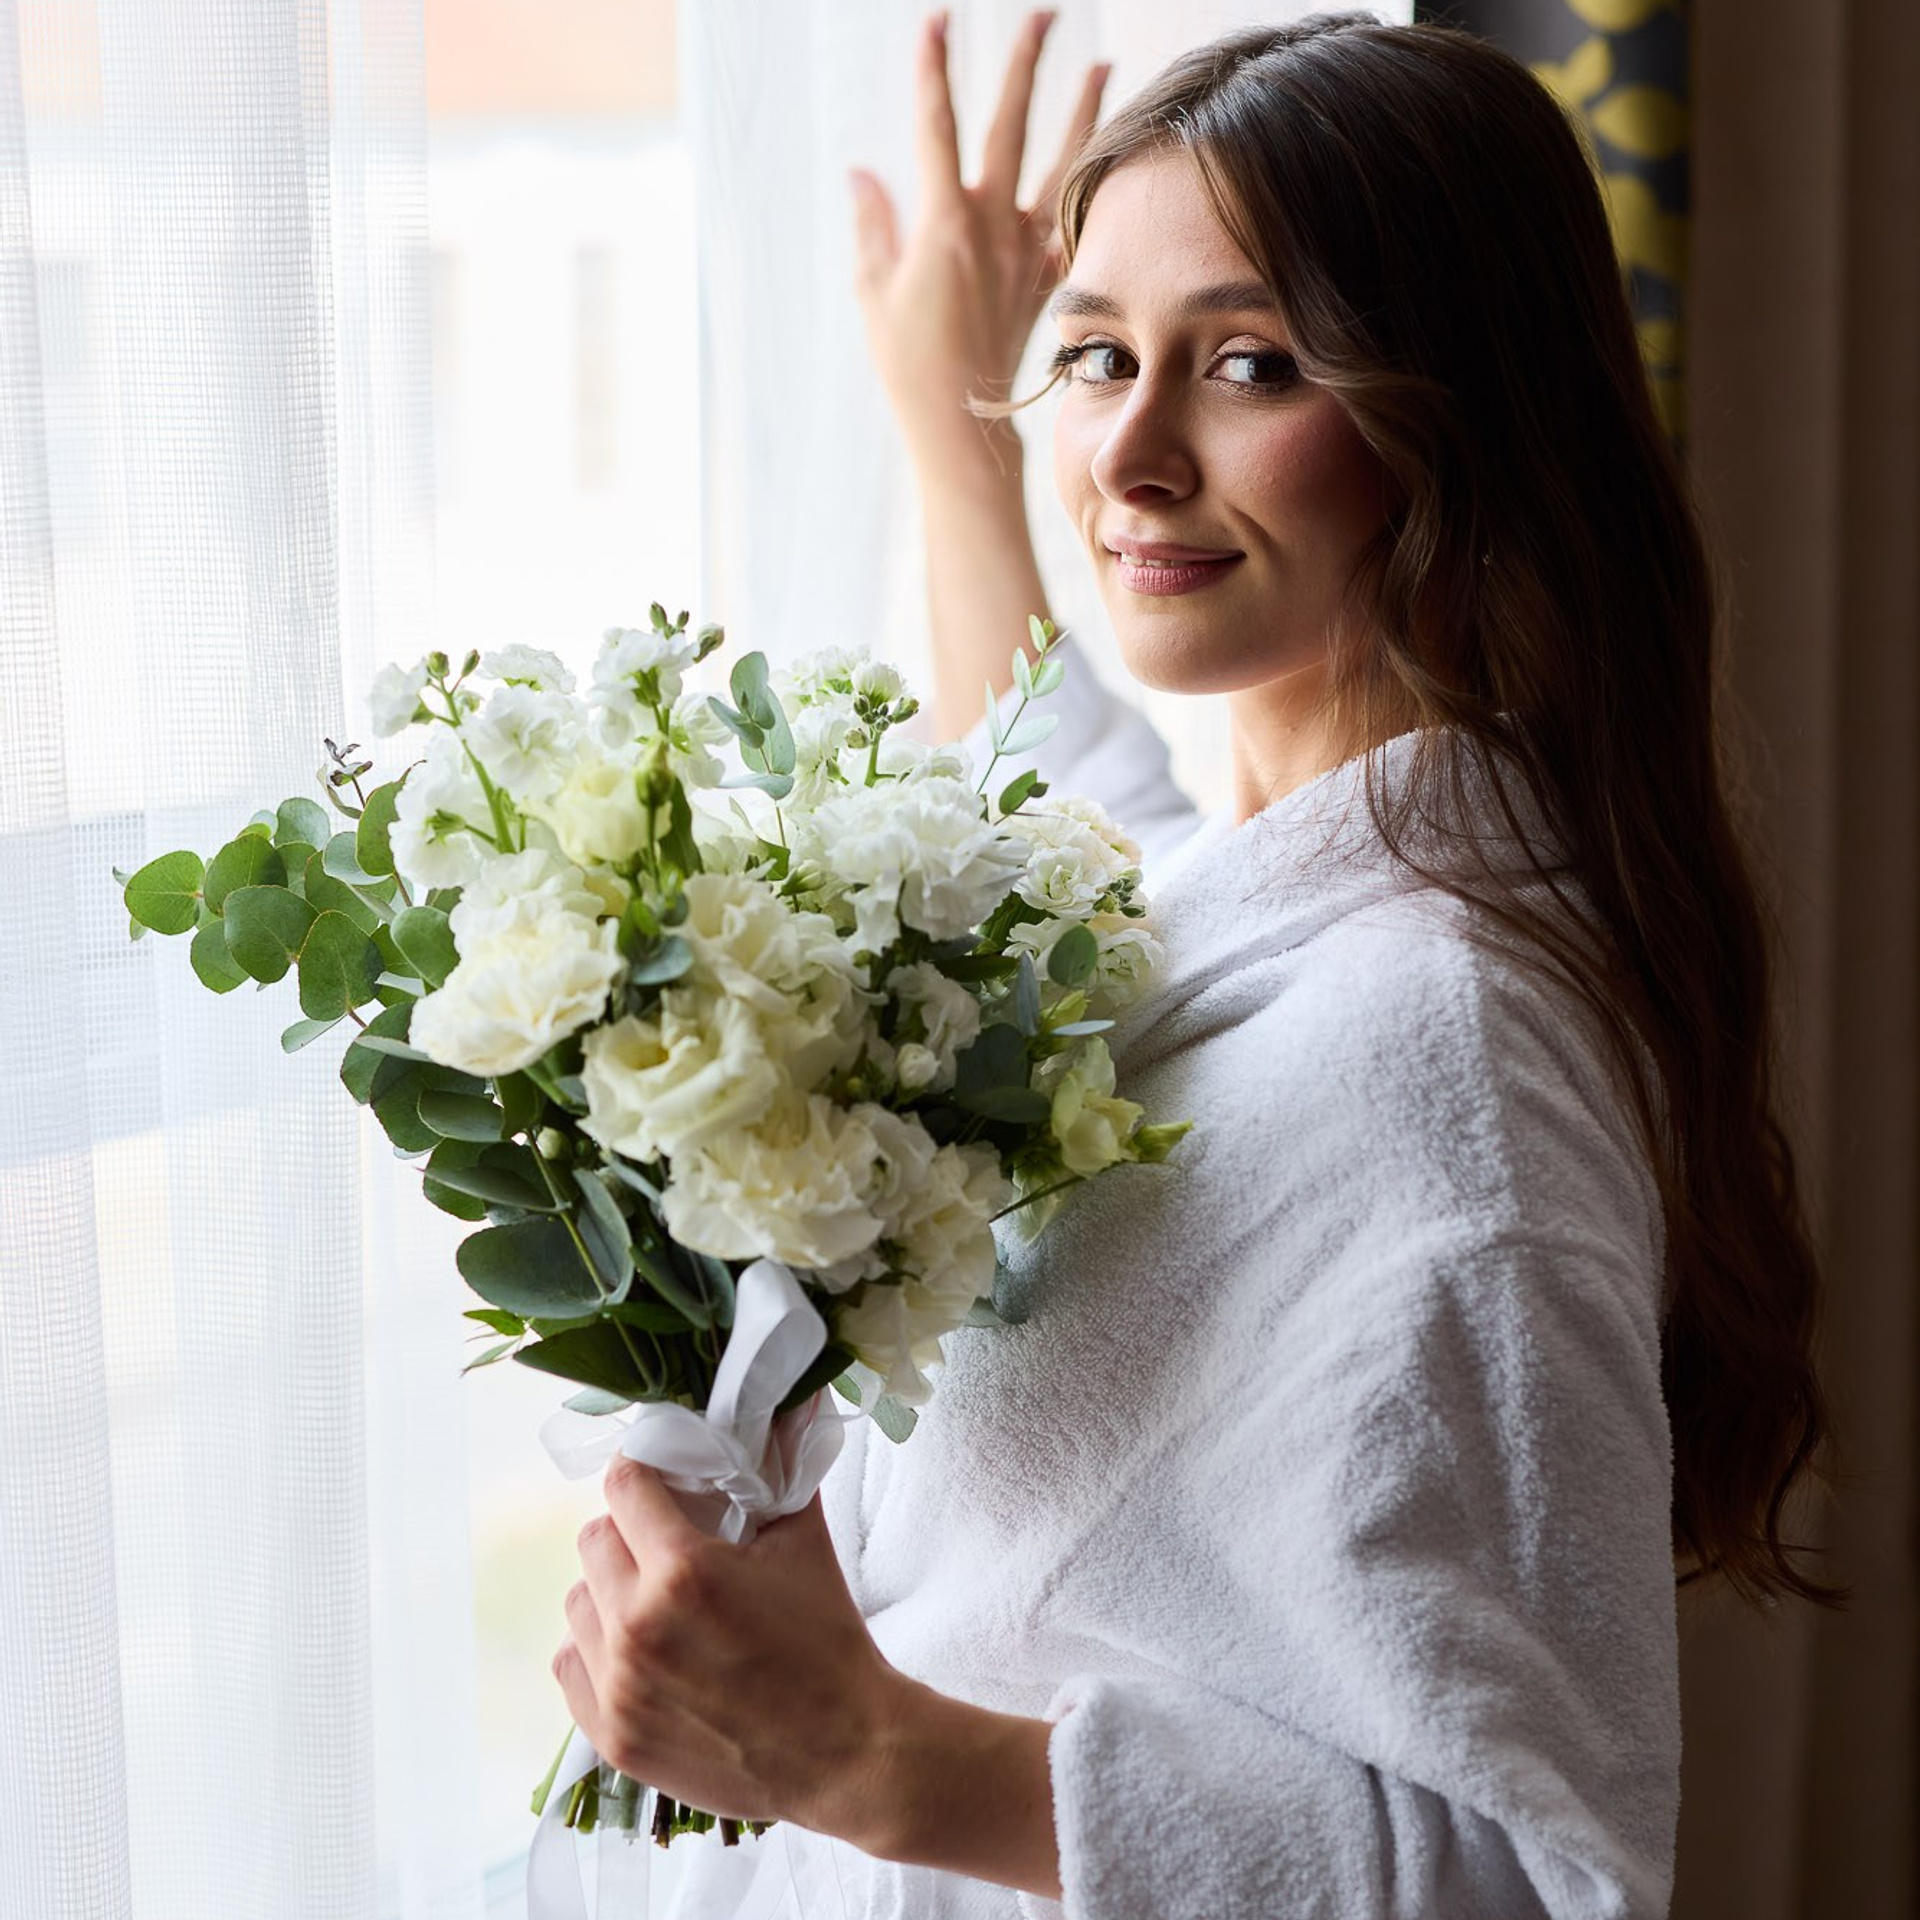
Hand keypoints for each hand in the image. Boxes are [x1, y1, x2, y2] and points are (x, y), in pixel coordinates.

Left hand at [551, 1454, 902, 1839]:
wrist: (844, 1752)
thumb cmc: (828, 1641)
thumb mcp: (805, 1540)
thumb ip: (777, 1470)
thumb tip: (775, 1411)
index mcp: (684, 1570)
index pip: (623, 1485)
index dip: (642, 1471)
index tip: (658, 1477)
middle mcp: (639, 1625)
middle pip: (594, 1539)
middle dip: (630, 1531)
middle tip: (669, 1543)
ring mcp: (620, 1687)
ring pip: (578, 1602)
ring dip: (610, 1591)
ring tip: (657, 1602)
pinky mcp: (614, 1736)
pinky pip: (570, 1665)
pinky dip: (597, 1650)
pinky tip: (640, 1649)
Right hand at [848, 10, 1108, 474]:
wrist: (960, 421)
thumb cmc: (908, 363)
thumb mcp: (873, 291)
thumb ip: (872, 225)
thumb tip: (863, 174)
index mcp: (944, 220)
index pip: (937, 125)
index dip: (936, 68)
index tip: (938, 20)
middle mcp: (991, 225)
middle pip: (1011, 125)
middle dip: (1026, 64)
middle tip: (1043, 14)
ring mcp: (1024, 250)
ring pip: (1061, 164)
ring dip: (1082, 111)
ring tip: (1103, 66)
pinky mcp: (1042, 279)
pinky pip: (1073, 225)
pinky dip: (1091, 192)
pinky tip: (1108, 165)